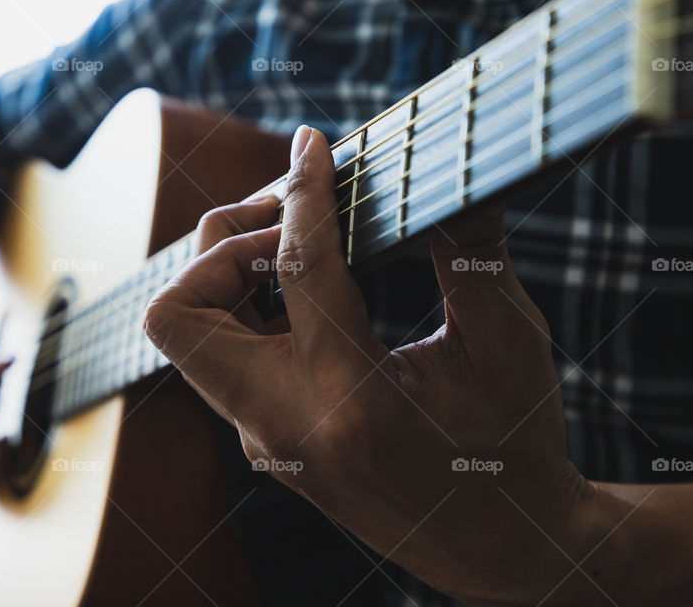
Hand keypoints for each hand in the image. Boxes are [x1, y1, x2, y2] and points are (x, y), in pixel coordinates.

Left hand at [145, 126, 606, 604]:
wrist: (497, 548)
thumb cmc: (514, 447)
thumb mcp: (507, 343)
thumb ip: (470, 249)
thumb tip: (452, 170)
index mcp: (352, 402)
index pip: (298, 268)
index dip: (304, 191)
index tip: (313, 144)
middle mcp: (285, 428)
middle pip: (179, 313)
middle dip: (223, 246)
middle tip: (291, 224)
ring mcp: (265, 440)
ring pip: (190, 336)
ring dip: (228, 277)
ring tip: (298, 252)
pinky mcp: (266, 441)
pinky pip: (222, 358)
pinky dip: (248, 310)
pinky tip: (306, 297)